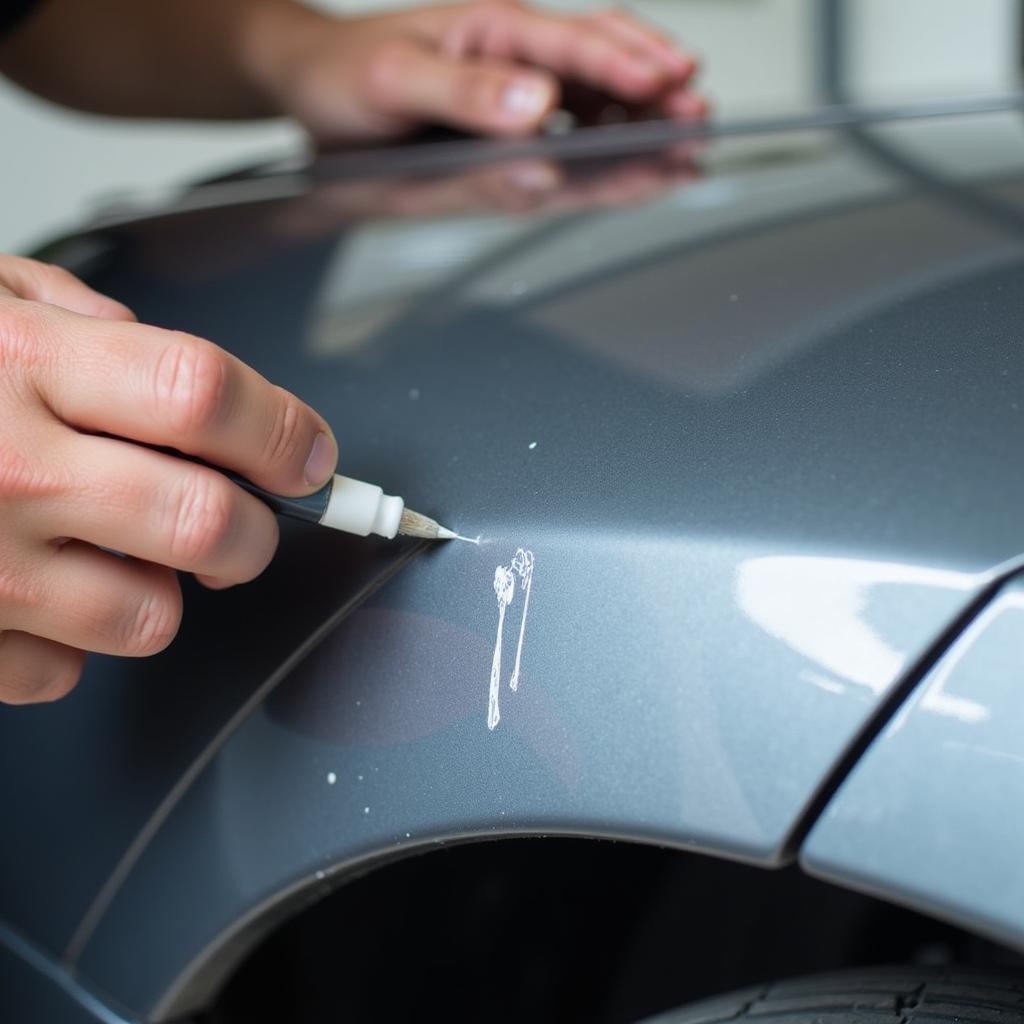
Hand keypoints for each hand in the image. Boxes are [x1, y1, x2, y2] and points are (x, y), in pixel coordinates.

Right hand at [0, 255, 337, 704]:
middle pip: (207, 526)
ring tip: (111, 548)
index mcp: (17, 366)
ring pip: (150, 618)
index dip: (282, 429)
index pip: (204, 396)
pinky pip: (64, 671)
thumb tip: (177, 373)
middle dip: (253, 532)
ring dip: (158, 588)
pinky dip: (69, 638)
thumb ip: (79, 323)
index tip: (309, 454)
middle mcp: (4, 472)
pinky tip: (31, 588)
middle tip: (246, 519)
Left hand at [250, 0, 704, 141]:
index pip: (575, 43)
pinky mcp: (510, 125)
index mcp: (493, 28)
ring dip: (640, 122)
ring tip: (681, 145)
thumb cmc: (347, 75)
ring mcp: (517, 91)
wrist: (315, 91)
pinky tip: (628, 163)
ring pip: (595, 100)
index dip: (625, 64)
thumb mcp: (395, 78)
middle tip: (699, 114)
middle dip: (656, 87)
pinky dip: (603, 147)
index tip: (671, 82)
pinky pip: (568, 132)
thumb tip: (537, 105)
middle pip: (603, 62)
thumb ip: (466, 92)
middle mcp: (515, 57)